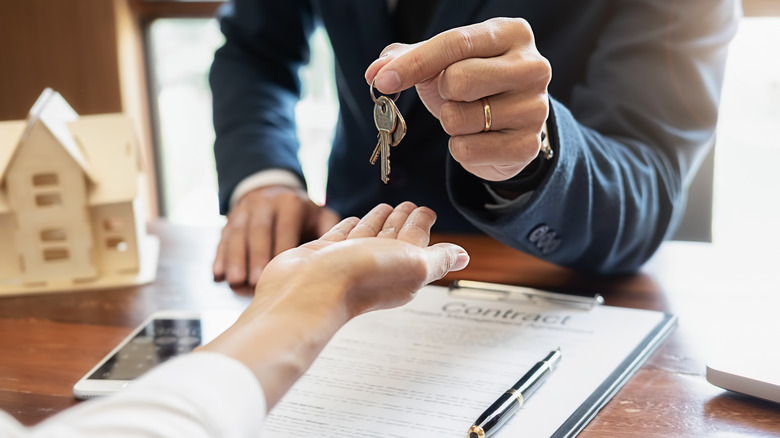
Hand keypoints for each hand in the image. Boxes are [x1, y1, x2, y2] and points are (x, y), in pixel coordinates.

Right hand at [213, 185, 340, 286]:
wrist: (274, 190)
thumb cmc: (303, 214)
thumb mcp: (320, 215)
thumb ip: (331, 231)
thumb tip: (343, 252)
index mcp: (290, 204)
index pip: (285, 227)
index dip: (281, 249)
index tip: (282, 272)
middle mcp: (265, 203)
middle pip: (258, 230)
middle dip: (255, 256)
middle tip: (254, 281)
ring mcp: (244, 211)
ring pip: (237, 234)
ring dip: (235, 258)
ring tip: (235, 281)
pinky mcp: (229, 220)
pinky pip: (222, 238)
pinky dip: (219, 256)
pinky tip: (217, 275)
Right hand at [254, 201, 469, 316]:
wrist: (307, 291)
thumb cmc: (359, 280)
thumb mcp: (414, 265)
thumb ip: (439, 259)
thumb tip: (464, 257)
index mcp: (402, 270)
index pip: (417, 240)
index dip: (422, 224)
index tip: (427, 210)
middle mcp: (376, 266)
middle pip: (394, 236)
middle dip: (403, 220)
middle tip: (410, 204)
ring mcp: (348, 260)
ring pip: (369, 234)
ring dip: (379, 221)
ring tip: (386, 207)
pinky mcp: (323, 254)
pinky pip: (341, 236)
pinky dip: (350, 226)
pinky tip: (353, 221)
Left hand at [365, 18, 550, 180]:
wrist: (507, 126)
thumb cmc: (473, 84)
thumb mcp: (441, 63)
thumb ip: (406, 59)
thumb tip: (375, 73)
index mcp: (512, 33)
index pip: (455, 44)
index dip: (414, 64)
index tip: (384, 82)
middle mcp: (533, 67)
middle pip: (460, 80)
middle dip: (441, 93)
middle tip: (451, 95)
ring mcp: (536, 108)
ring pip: (460, 119)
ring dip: (450, 122)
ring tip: (469, 117)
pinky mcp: (528, 145)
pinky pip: (468, 150)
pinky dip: (460, 148)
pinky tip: (477, 139)